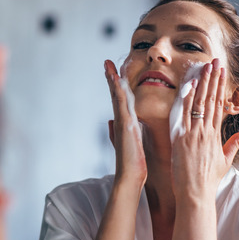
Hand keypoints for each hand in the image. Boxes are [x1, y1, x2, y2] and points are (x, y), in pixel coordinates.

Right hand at [104, 60, 146, 187]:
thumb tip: (111, 122)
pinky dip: (118, 92)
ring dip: (112, 80)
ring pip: (117, 97)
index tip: (113, 73)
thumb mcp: (127, 144)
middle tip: (106, 63)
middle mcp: (121, 120)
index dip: (116, 86)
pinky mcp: (125, 125)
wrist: (130, 176)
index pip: (120, 101)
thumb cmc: (132, 164)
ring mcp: (122, 122)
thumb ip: (118, 132)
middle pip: (115, 95)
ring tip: (108, 65)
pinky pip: (122, 104)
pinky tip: (117, 81)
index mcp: (125, 123)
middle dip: (110, 78)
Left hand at [170, 58, 238, 204]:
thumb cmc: (208, 179)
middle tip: (215, 61)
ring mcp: (193, 135)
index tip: (222, 72)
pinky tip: (190, 86)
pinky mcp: (181, 140)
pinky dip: (187, 100)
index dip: (220, 87)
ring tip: (205, 67)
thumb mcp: (226, 161)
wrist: (196, 193)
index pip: (219, 105)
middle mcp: (206, 132)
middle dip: (213, 79)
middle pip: (210, 100)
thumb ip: (235, 144)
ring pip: (198, 104)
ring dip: (202, 84)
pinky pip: (183, 116)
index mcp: (215, 135)